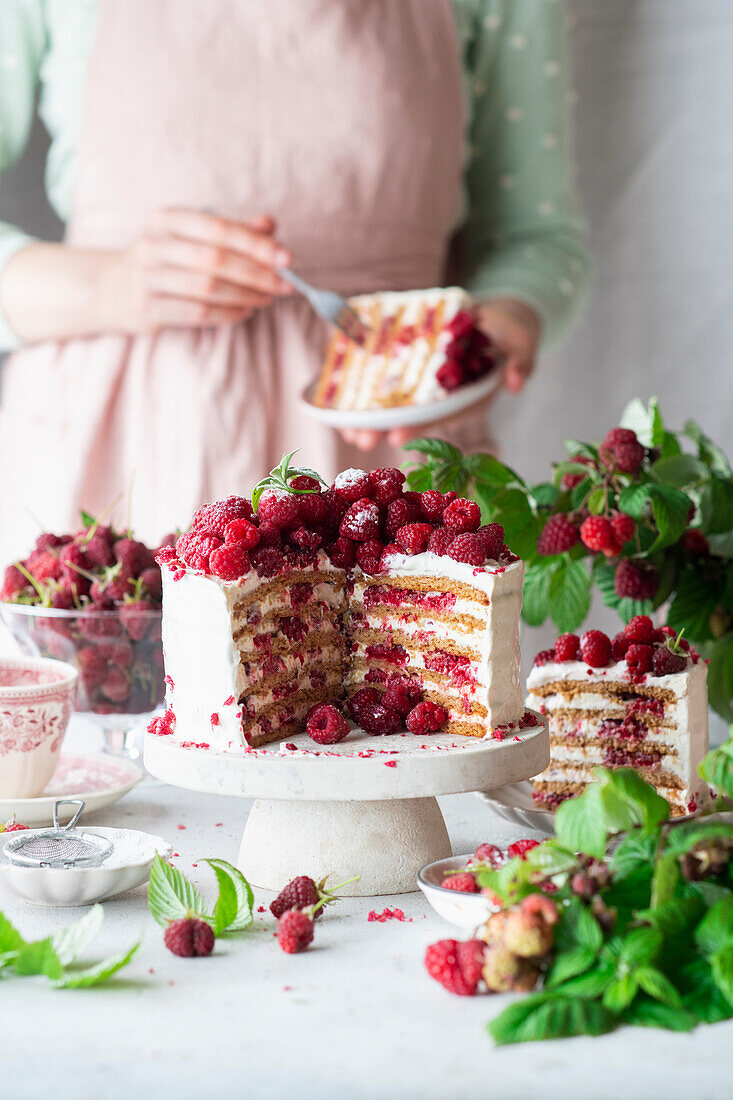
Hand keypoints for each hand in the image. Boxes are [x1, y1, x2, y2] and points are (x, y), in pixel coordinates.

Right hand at [2, 211, 292, 343]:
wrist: (111, 288)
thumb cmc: (164, 259)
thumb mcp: (191, 236)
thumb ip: (231, 230)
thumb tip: (271, 224)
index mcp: (167, 219)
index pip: (219, 229)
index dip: (256, 244)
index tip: (287, 258)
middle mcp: (153, 244)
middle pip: (216, 260)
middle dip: (257, 274)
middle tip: (285, 285)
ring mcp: (146, 277)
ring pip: (208, 288)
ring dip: (246, 296)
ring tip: (267, 299)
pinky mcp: (146, 308)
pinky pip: (196, 313)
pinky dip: (227, 314)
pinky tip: (245, 312)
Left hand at [339, 296, 540, 451]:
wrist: (500, 319)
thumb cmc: (511, 330)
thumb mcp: (521, 339)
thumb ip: (521, 358)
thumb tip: (515, 381)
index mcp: (470, 396)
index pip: (442, 415)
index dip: (420, 426)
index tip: (396, 437)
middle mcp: (447, 399)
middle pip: (415, 419)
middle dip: (386, 429)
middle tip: (359, 440)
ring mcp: (431, 390)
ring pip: (399, 409)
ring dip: (373, 420)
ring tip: (346, 431)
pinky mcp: (417, 376)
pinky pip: (393, 388)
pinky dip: (370, 396)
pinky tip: (346, 403)